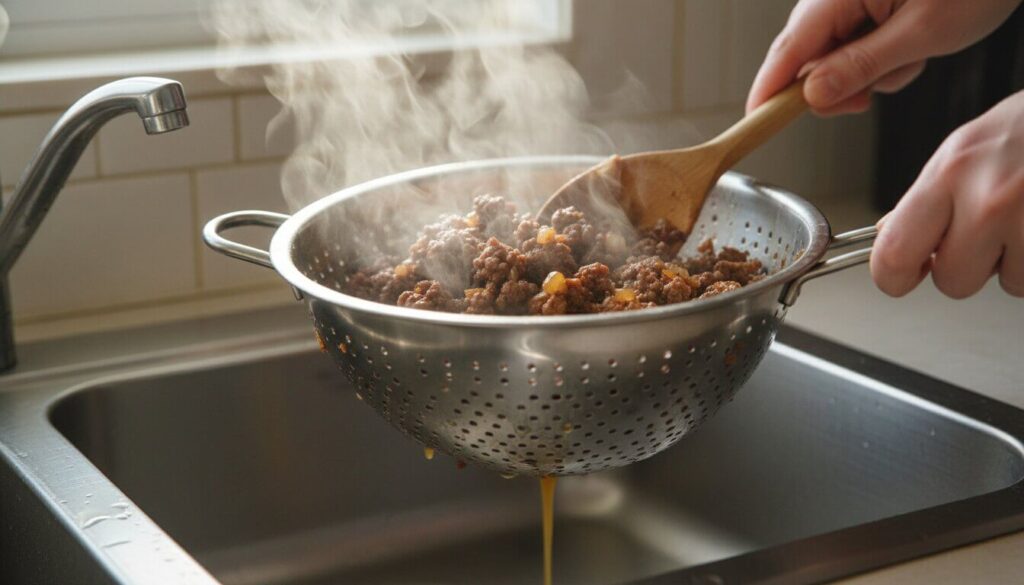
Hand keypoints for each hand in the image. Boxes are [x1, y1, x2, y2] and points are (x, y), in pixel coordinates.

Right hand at [747, 0, 1021, 114]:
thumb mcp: (921, 33)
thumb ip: (861, 66)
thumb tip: (811, 96)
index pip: (787, 52)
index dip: (768, 91)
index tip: (754, 122)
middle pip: (805, 60)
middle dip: (836, 87)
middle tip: (867, 99)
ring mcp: (849, 1)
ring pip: (833, 60)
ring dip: (868, 74)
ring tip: (910, 58)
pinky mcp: (865, 7)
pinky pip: (854, 48)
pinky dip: (880, 61)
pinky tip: (910, 49)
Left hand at [870, 91, 1023, 297]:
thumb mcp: (966, 148)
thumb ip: (927, 197)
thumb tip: (888, 236)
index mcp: (950, 173)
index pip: (893, 255)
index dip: (894, 276)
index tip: (903, 275)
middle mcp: (989, 199)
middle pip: (952, 282)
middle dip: (968, 266)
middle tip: (987, 232)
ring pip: (1008, 283)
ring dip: (1017, 261)